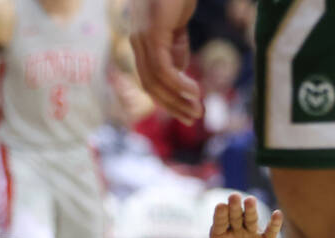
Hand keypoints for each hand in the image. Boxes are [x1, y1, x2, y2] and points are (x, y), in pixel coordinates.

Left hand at [129, 0, 200, 123]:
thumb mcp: (177, 22)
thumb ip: (176, 45)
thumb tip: (179, 71)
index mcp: (142, 42)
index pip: (150, 78)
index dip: (167, 97)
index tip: (186, 110)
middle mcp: (137, 42)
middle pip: (150, 85)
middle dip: (172, 105)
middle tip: (193, 117)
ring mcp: (142, 38)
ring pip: (156, 80)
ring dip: (177, 98)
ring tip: (197, 109)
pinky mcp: (152, 33)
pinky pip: (162, 68)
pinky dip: (177, 83)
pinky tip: (193, 91)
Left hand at [178, 194, 283, 237]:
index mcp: (220, 235)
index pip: (219, 222)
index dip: (220, 214)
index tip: (220, 206)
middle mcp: (235, 231)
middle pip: (235, 216)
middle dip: (234, 207)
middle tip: (234, 197)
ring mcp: (251, 235)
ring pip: (251, 220)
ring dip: (251, 210)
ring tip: (250, 201)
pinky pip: (271, 231)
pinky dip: (275, 223)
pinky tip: (277, 214)